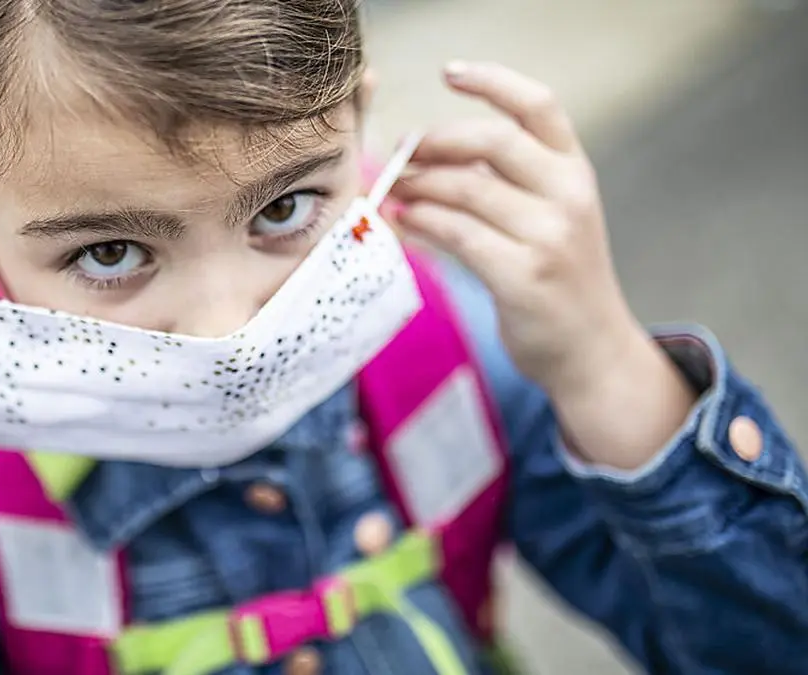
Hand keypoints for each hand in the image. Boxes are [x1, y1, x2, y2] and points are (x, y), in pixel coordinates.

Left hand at [391, 62, 693, 469]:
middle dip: (436, 140)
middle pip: (491, 141)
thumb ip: (503, 182)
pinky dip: (422, 222)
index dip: (493, 80)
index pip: (538, 105)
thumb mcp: (548, 216)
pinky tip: (404, 220)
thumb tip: (425, 154)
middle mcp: (569, 195)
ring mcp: (550, 237)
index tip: (448, 72)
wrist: (591, 349)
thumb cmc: (557, 277)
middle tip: (400, 150)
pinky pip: (459, 235)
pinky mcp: (525, 277)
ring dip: (419, 185)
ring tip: (393, 190)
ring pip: (467, 190)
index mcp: (575, 170)